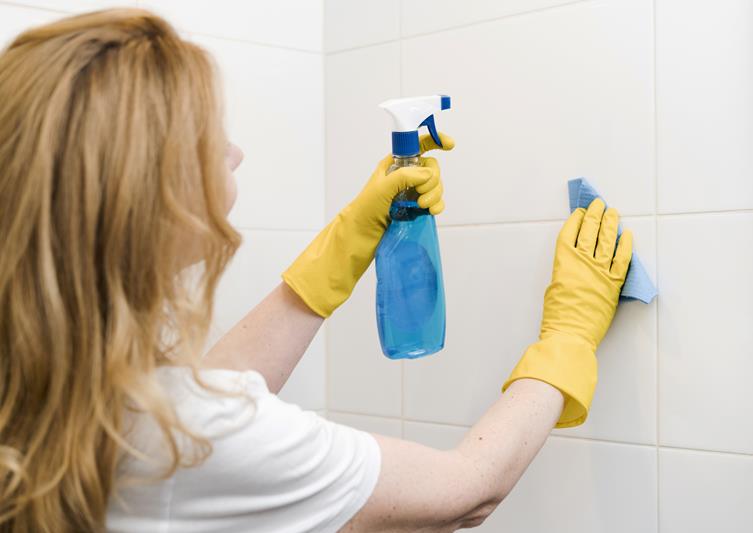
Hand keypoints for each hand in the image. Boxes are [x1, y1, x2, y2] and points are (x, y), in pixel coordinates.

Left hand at [348, 132, 453, 230]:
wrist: (362, 235)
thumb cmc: (366, 209)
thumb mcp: (382, 187)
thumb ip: (405, 177)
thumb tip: (429, 174)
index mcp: (396, 164)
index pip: (419, 145)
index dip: (435, 140)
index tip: (449, 145)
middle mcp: (406, 176)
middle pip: (432, 169)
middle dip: (432, 180)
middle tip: (420, 194)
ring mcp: (413, 193)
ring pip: (436, 186)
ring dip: (434, 195)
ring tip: (421, 206)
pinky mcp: (418, 209)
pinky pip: (436, 203)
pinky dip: (437, 206)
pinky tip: (431, 212)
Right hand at [542, 197, 632, 348]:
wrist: (569, 334)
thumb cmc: (557, 316)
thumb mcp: (553, 287)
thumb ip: (565, 271)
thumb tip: (575, 265)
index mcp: (563, 261)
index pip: (569, 233)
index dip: (575, 220)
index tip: (580, 212)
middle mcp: (582, 261)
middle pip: (589, 231)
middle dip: (594, 215)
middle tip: (598, 204)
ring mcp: (600, 271)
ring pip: (606, 240)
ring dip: (610, 223)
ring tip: (612, 213)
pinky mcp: (614, 283)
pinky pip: (623, 259)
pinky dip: (626, 246)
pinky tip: (627, 235)